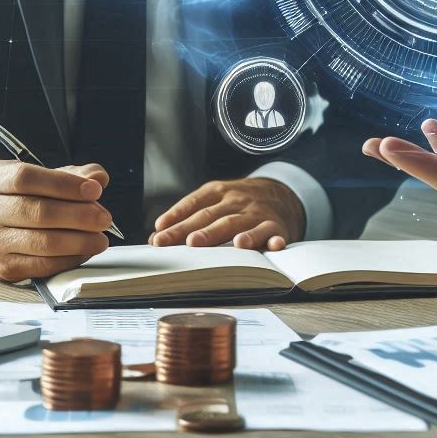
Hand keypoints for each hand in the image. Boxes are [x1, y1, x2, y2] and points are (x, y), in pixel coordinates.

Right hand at [0, 161, 111, 282]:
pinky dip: (69, 259)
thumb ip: (72, 174)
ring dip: (79, 241)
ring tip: (101, 238)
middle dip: (79, 216)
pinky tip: (85, 251)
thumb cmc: (22, 195)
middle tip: (105, 218)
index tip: (95, 190)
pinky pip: (41, 265)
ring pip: (41, 242)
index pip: (26, 179)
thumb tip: (98, 178)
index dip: (63, 184)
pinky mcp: (1, 267)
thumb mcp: (41, 175)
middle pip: (37, 212)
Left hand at [149, 178, 305, 251]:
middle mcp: (237, 200)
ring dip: (229, 234)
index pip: (195, 203)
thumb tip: (156, 237)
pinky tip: (271, 246)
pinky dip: (272, 240)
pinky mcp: (276, 226)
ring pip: (239, 223)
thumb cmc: (239, 204)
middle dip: (194, 230)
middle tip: (180, 242)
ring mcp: (257, 213)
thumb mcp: (216, 201)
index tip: (159, 232)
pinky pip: (273, 233)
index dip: (176, 216)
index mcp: (219, 191)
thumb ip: (188, 217)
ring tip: (217, 244)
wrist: (280, 194)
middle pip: (212, 216)